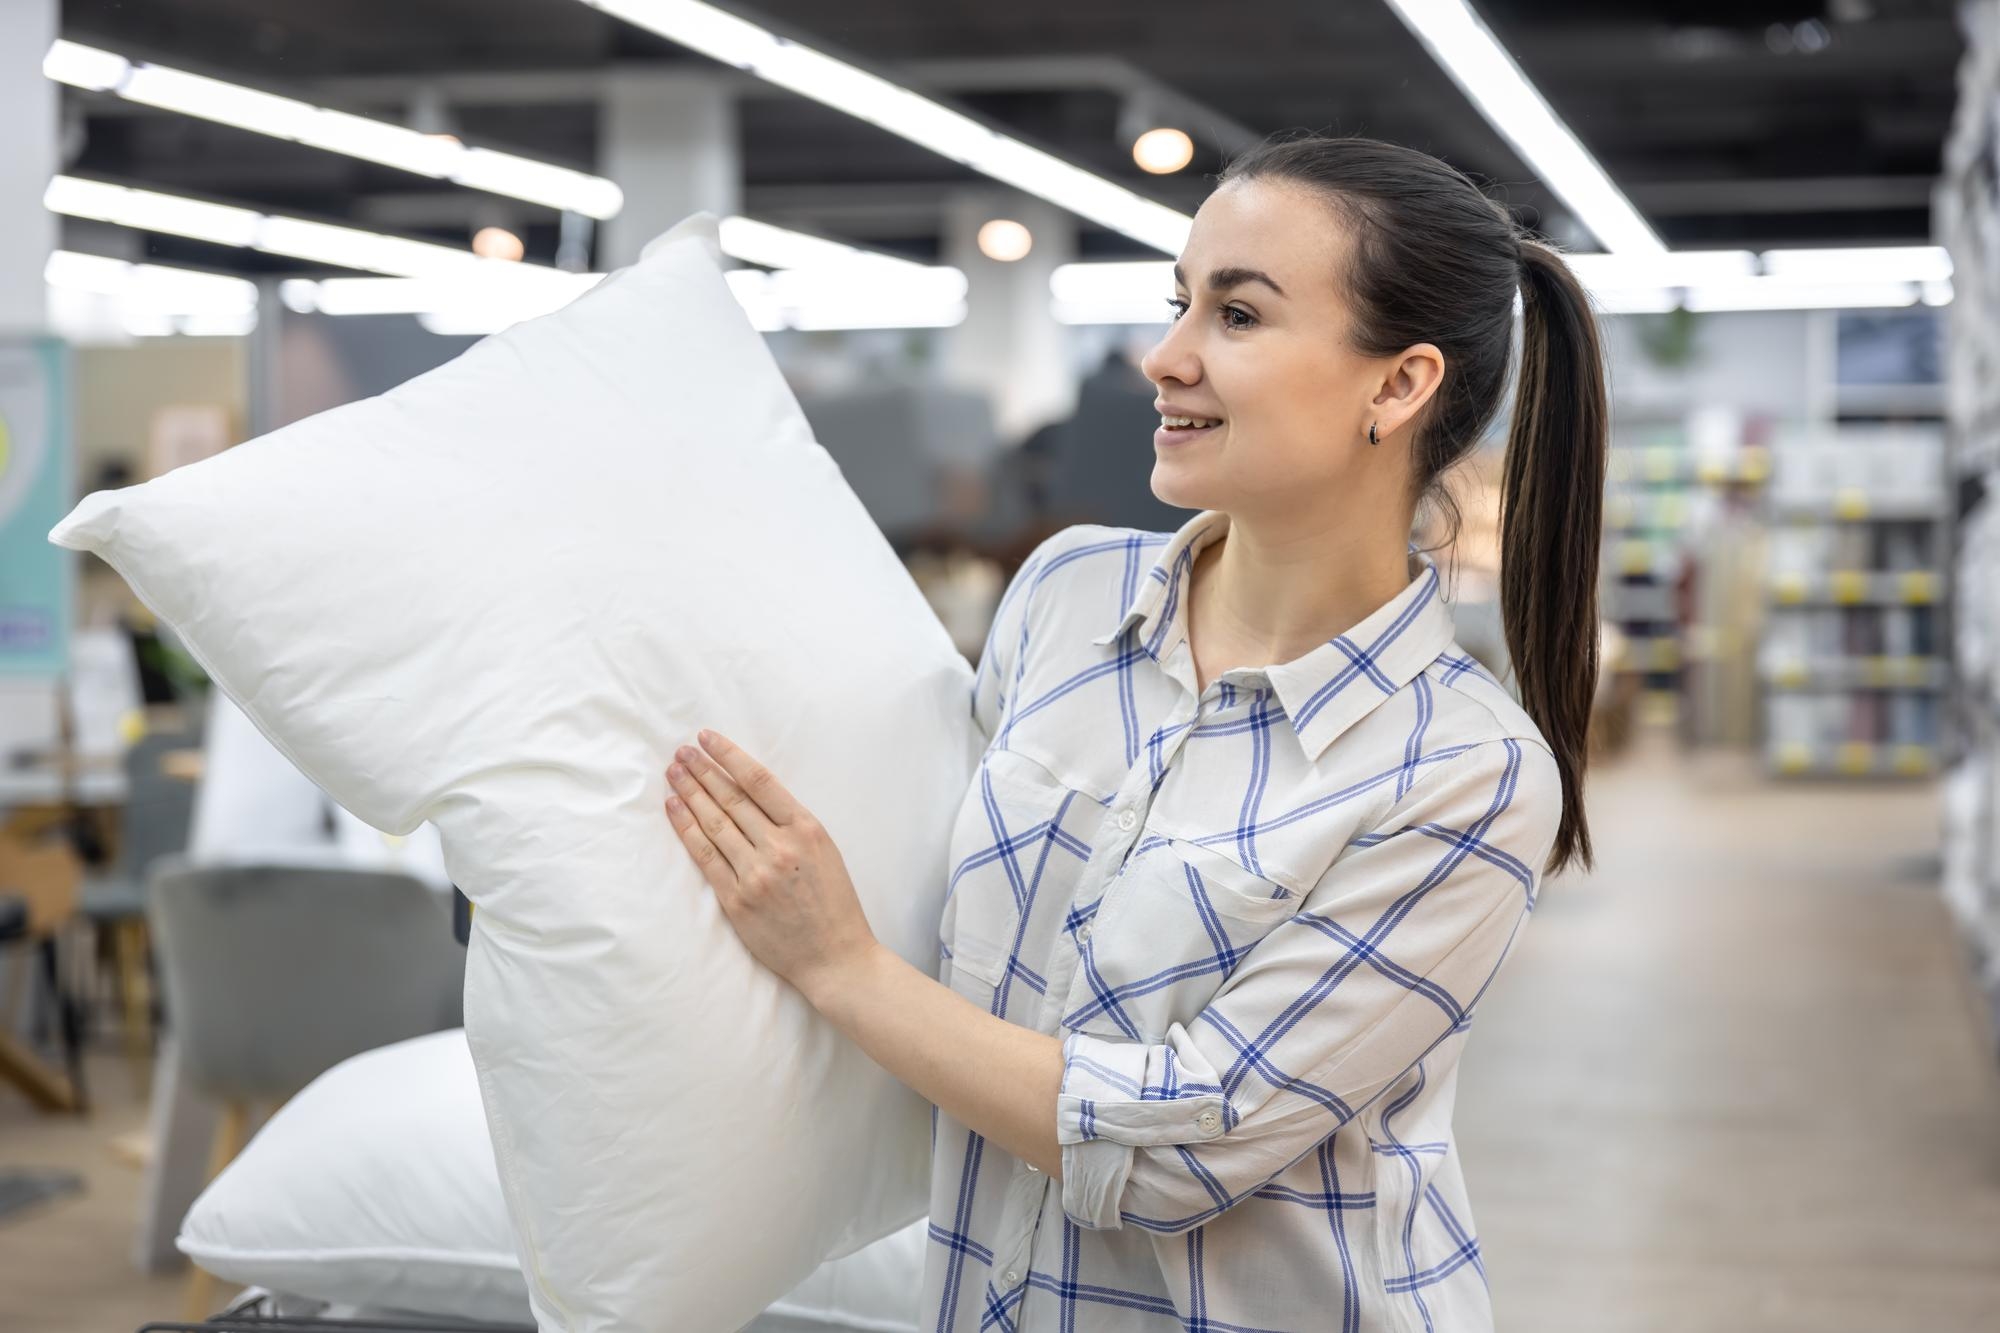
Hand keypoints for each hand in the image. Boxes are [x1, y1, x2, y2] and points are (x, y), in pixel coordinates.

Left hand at [663, 729, 879, 1000]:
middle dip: (702, 771)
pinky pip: (704, 857)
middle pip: (730, 798)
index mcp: (806, 829)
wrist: (835, 958)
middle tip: (680, 752)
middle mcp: (779, 847)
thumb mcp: (826, 850)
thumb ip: (792, 823)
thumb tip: (751, 794)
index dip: (728, 756)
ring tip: (673, 773)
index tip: (706, 738)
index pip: (759, 781)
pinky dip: (686, 830)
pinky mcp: (736, 900)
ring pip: (713, 823)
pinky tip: (674, 809)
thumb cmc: (834, 904)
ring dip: (689, 794)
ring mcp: (755, 874)